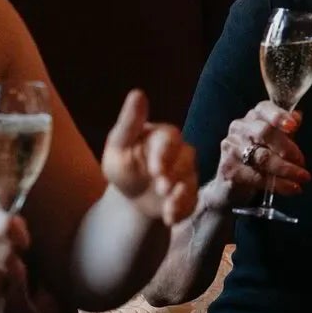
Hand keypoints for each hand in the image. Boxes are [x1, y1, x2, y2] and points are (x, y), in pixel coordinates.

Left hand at [101, 90, 197, 224]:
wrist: (130, 197)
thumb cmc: (123, 164)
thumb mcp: (118, 145)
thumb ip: (129, 122)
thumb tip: (137, 93)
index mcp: (163, 137)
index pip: (171, 139)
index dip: (165, 154)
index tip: (155, 169)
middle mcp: (180, 153)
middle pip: (186, 160)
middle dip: (174, 175)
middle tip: (161, 187)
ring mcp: (188, 175)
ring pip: (191, 182)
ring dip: (180, 195)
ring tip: (167, 208)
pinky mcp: (190, 195)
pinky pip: (193, 201)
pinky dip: (183, 210)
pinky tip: (169, 218)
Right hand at [203, 100, 310, 212]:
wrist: (230, 184)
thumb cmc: (258, 157)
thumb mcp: (275, 141)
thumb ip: (286, 130)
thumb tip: (297, 117)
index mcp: (253, 117)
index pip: (264, 109)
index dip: (279, 116)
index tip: (293, 126)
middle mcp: (239, 128)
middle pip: (265, 133)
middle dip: (287, 148)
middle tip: (302, 161)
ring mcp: (232, 148)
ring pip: (263, 157)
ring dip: (286, 169)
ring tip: (302, 177)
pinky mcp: (229, 169)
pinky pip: (258, 177)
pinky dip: (279, 184)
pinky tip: (291, 188)